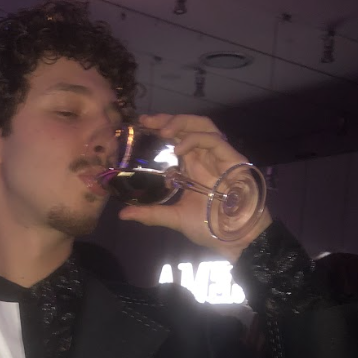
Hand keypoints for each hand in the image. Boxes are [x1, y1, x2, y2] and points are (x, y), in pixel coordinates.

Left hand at [117, 114, 271, 257]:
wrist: (235, 239)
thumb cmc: (211, 227)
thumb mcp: (175, 218)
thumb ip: (151, 214)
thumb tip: (123, 215)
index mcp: (193, 167)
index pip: (177, 139)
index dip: (161, 129)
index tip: (141, 125)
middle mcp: (205, 157)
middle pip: (188, 127)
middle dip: (168, 119)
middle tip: (147, 120)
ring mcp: (219, 156)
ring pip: (203, 125)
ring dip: (182, 123)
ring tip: (163, 131)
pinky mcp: (232, 158)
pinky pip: (213, 139)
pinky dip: (194, 140)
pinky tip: (178, 150)